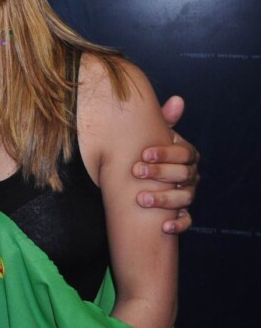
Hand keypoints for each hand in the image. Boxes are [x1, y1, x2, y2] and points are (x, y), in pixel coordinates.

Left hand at [133, 95, 200, 233]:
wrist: (142, 175)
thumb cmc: (149, 150)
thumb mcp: (154, 135)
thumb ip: (163, 120)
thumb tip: (177, 100)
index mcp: (186, 155)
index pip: (185, 153)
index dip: (166, 153)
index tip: (144, 153)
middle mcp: (190, 174)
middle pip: (183, 175)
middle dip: (159, 173)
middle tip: (136, 171)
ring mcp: (187, 193)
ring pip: (184, 198)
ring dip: (164, 199)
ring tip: (140, 199)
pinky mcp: (181, 212)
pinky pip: (186, 221)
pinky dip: (177, 225)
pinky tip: (163, 227)